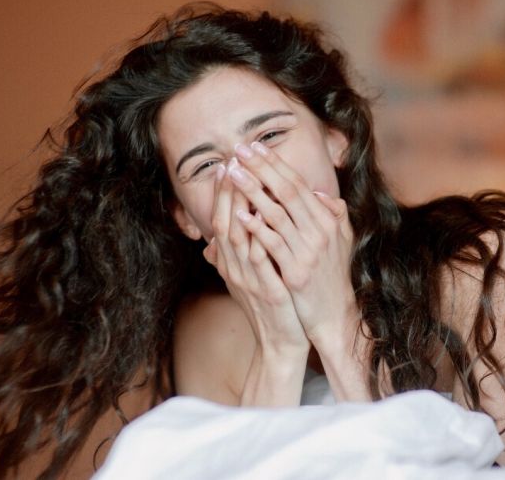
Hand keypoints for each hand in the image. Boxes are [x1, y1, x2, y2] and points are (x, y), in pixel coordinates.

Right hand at [203, 158, 308, 353]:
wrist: (281, 342)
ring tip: (244, 180)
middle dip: (229, 192)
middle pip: (226, 223)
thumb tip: (222, 234)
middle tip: (234, 162)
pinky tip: (263, 218)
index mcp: (232, 263)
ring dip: (240, 207)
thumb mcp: (250, 277)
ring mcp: (250, 280)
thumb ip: (239, 253)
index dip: (225, 193)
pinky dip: (259, 238)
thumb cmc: (270, 307)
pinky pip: (260, 260)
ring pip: (239, 238)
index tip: (230, 165)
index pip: (224, 221)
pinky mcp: (268, 291)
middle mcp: (235, 269)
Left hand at [228, 142, 358, 344]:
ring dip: (254, 191)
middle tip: (240, 150)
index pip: (299, 184)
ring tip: (234, 174)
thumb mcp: (340, 242)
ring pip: (278, 214)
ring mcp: (309, 253)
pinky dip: (257, 228)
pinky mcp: (297, 273)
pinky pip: (273, 245)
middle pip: (288, 192)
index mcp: (328, 221)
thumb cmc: (332, 277)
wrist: (334, 315)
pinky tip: (240, 215)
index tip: (256, 147)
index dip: (277, 164)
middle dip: (262, 169)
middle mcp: (320, 232)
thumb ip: (332, 215)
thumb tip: (320, 194)